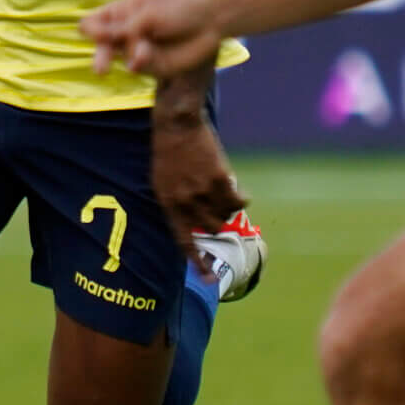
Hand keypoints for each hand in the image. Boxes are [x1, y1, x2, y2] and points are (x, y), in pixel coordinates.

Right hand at [81, 0, 226, 79]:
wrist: (212, 21)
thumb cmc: (179, 9)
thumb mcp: (145, 15)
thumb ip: (118, 27)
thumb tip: (83, 30)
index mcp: (122, 12)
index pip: (93, 22)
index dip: (91, 29)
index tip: (95, 33)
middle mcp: (126, 31)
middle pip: (102, 45)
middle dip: (101, 56)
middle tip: (101, 69)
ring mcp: (138, 49)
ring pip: (120, 58)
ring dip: (130, 54)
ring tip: (144, 51)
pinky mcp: (152, 65)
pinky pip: (136, 67)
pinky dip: (140, 62)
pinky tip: (147, 57)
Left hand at [152, 115, 245, 266]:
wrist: (177, 125)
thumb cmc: (168, 152)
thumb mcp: (162, 182)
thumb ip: (177, 205)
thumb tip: (196, 226)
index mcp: (168, 205)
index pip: (184, 242)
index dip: (197, 262)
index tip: (209, 279)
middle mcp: (184, 203)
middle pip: (211, 228)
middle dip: (218, 220)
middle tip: (218, 206)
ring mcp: (202, 192)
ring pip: (226, 214)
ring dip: (228, 207)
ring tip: (223, 191)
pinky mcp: (219, 179)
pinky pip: (237, 200)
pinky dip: (241, 198)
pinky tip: (240, 192)